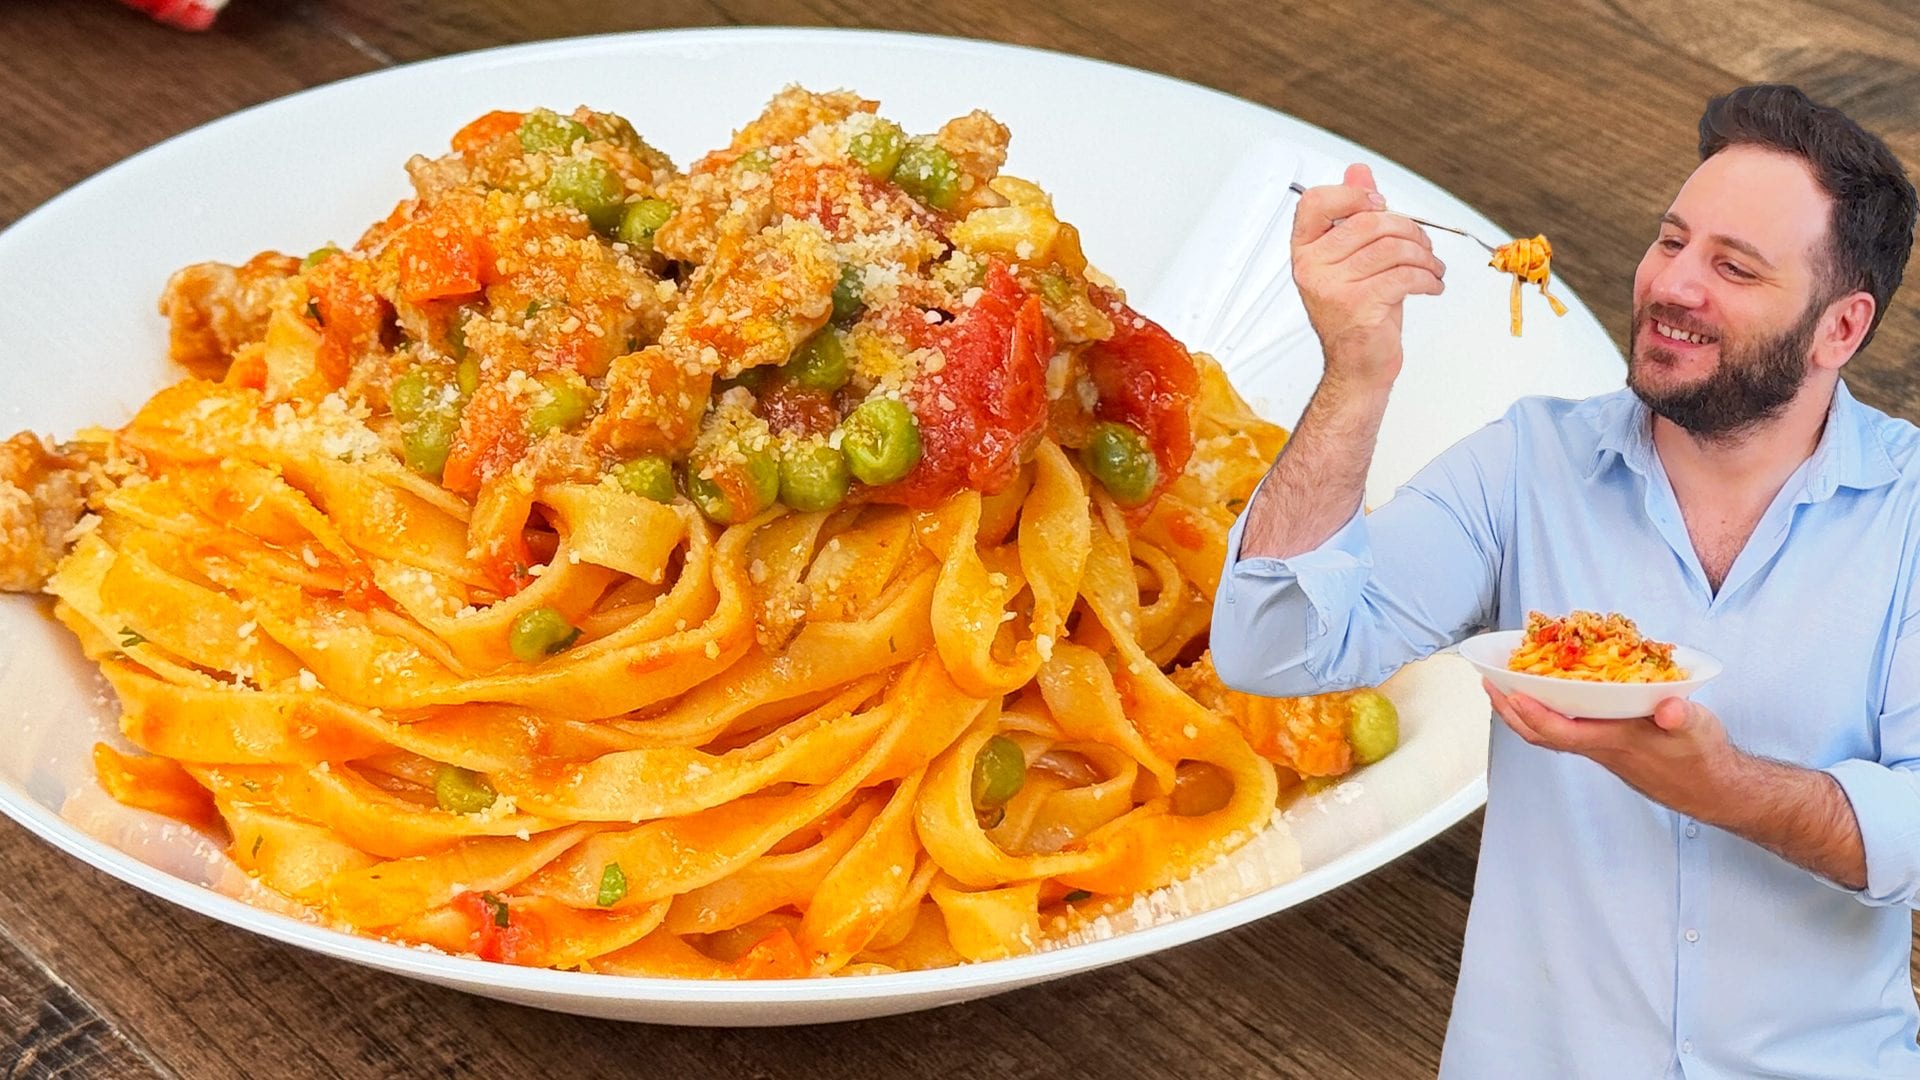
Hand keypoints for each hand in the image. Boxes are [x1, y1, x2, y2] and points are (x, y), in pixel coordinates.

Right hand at [1290, 163, 1447, 390]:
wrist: (1358, 365)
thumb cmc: (1357, 312)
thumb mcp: (1354, 258)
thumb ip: (1354, 213)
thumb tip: (1359, 172)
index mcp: (1305, 250)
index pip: (1316, 202)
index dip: (1353, 195)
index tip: (1380, 204)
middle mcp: (1311, 267)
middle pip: (1369, 222)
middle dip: (1409, 230)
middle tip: (1423, 245)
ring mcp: (1331, 288)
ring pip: (1392, 248)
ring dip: (1424, 256)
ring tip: (1432, 267)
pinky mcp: (1357, 306)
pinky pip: (1404, 275)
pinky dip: (1428, 278)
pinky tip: (1431, 284)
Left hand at [1482, 679, 1736, 818]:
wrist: (1713, 790)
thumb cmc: (1703, 757)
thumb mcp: (1699, 730)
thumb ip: (1683, 718)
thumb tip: (1670, 708)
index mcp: (1616, 741)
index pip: (1562, 731)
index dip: (1533, 713)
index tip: (1510, 691)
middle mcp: (1600, 748)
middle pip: (1541, 735)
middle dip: (1510, 710)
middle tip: (1488, 682)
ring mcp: (1601, 750)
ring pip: (1550, 734)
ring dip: (1523, 712)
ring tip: (1504, 686)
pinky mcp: (1608, 748)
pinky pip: (1566, 732)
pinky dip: (1548, 713)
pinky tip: (1547, 696)